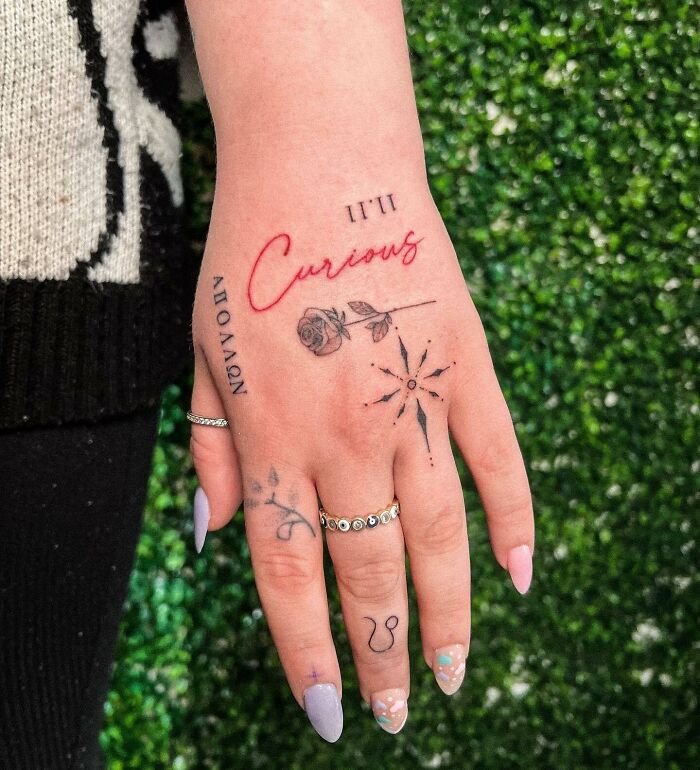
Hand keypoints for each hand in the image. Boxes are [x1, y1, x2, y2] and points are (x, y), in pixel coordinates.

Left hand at [188, 183, 533, 740]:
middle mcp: (347, 435)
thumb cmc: (253, 262)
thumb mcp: (202, 354)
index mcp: (275, 436)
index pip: (290, 572)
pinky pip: (500, 460)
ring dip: (450, 612)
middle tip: (394, 712)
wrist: (323, 172)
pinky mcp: (466, 368)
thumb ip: (209, 448)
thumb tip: (216, 536)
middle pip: (369, 569)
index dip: (308, 651)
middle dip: (382, 651)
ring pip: (440, 534)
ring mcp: (415, 403)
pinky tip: (520, 575)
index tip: (329, 708)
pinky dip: (515, 521)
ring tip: (454, 673)